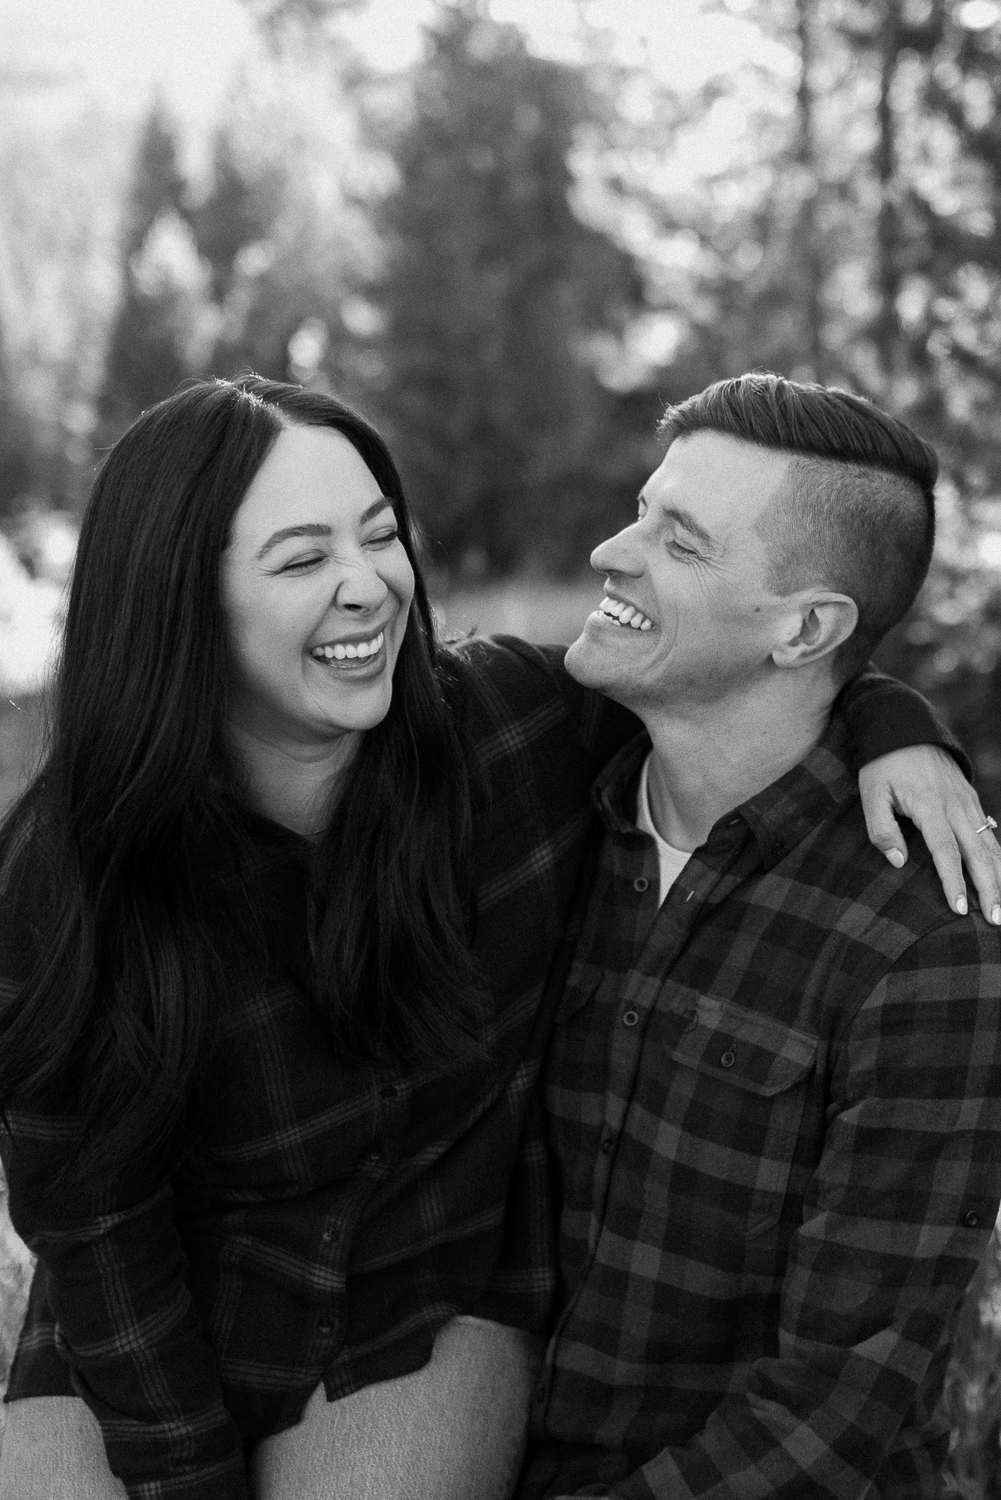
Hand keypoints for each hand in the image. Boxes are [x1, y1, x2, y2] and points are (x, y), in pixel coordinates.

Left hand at [859, 745, 1000, 922]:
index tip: (960, 909)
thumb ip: (881, 828)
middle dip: (990, 888)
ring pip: (991, 845)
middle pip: (978, 854)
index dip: (954, 882)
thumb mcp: (871, 792)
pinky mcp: (972, 800)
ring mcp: (968, 802)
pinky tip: (1000, 879)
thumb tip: (898, 861)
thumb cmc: (883, 764)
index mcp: (930, 806)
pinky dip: (999, 858)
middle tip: (995, 919)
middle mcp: (955, 806)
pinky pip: (990, 833)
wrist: (905, 728)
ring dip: (999, 877)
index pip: (946, 851)